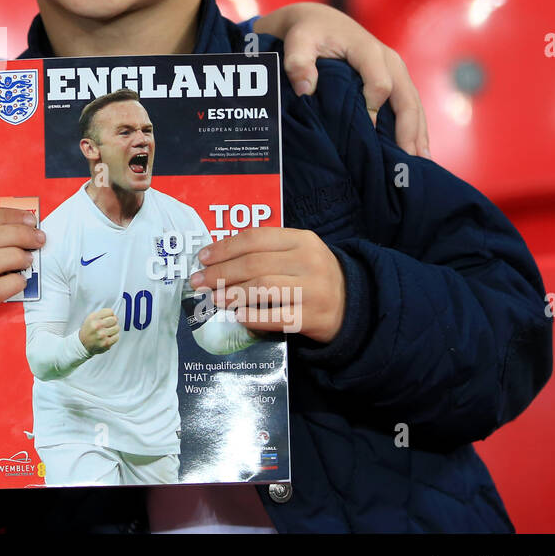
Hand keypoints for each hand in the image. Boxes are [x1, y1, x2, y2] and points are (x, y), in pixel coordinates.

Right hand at [79, 308, 119, 354]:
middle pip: (114, 319)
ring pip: (117, 328)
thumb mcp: (91, 318)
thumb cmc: (89, 330)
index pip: (110, 312)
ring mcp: (102, 335)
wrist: (83, 344)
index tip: (108, 317)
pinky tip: (109, 336)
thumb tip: (114, 315)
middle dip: (113, 322)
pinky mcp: (106, 343)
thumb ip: (102, 313)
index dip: (110, 314)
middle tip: (108, 325)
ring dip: (114, 329)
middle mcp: (97, 326)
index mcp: (93, 318)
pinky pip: (117, 337)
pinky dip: (114, 337)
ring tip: (108, 331)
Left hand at [192, 227, 344, 343]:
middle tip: (200, 281)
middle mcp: (309, 261)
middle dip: (221, 273)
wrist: (354, 305)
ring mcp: (313, 289)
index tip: (203, 258)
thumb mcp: (297, 253)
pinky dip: (253, 316)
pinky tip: (238, 316)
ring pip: (263, 287)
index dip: (225, 247)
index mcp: (302, 239)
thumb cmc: (313, 276)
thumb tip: (218, 260)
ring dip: (232, 293)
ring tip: (214, 298)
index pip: (256, 238)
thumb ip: (265, 251)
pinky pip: (276, 317)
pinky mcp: (314, 317)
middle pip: (255, 263)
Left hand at [253, 3, 430, 157]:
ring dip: (418, 133)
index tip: (366, 132)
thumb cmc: (309, 33)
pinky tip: (417, 151)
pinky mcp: (395, 80)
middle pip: (407, 98)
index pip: (380, 84)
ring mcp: (396, 71)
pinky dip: (415, 128)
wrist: (320, 21)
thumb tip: (305, 90)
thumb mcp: (298, 42)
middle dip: (409, 129)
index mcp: (368, 50)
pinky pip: (410, 105)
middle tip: (409, 161)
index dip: (374, 109)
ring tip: (421, 163)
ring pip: (414, 104)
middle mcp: (389, 60)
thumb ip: (298, 62)